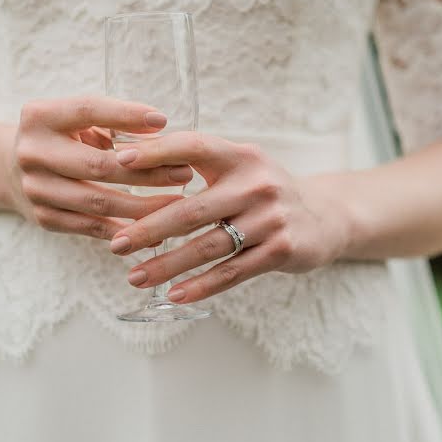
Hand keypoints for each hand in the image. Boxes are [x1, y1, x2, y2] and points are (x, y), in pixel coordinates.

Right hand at [6, 95, 193, 239]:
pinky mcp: (43, 218)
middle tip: (183, 172)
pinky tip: (155, 229)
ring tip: (178, 203)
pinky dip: (125, 230)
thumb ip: (112, 122)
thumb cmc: (61, 137)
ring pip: (98, 202)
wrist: (9, 169)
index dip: (126, 114)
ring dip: (143, 206)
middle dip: (146, 171)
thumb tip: (161, 128)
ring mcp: (35, 189)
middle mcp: (31, 152)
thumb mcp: (76, 120)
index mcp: (39, 117)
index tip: (164, 119)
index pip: (87, 110)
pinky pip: (91, 227)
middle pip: (98, 164)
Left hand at [108, 132, 356, 303]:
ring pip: (208, 246)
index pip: (193, 146)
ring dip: (168, 265)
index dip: (156, 151)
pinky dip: (202, 285)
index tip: (118, 161)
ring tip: (135, 277)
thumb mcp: (238, 165)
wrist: (325, 217)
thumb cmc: (263, 190)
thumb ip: (196, 160)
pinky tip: (175, 295)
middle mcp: (256, 184)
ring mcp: (270, 218)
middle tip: (116, 244)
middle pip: (192, 209)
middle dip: (149, 229)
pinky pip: (232, 271)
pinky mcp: (280, 250)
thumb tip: (130, 150)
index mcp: (240, 156)